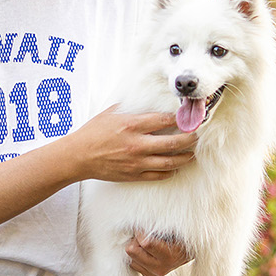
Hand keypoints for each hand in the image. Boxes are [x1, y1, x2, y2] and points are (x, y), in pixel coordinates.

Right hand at [66, 107, 196, 182]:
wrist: (78, 156)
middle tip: (197, 136)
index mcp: (131, 125)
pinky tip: (175, 166)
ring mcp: (136, 162)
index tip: (187, 117)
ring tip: (193, 154)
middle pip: (173, 142)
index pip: (164, 120)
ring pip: (169, 161)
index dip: (179, 119)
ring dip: (185, 157)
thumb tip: (146, 100)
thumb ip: (130, 107)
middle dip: (190, 139)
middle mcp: (136, 144)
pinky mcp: (134, 175)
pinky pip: (158, 175)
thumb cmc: (93, 133)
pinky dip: (170, 171)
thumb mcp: (111, 113)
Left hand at [126, 231, 191, 275]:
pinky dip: (136, 256)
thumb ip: (157, 227)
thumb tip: (139, 223)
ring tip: (145, 243)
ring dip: (135, 248)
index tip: (141, 226)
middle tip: (142, 235)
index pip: (145, 243)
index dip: (140, 231)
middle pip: (132, 251)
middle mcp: (159, 268)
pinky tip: (145, 251)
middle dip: (135, 240)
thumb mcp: (172, 230)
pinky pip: (133, 264)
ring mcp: (153, 274)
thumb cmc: (179, 238)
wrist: (186, 253)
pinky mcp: (148, 275)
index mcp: (168, 257)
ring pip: (130, 258)